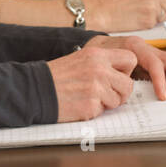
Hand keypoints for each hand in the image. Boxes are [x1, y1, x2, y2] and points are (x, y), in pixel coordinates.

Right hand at [48, 37, 165, 120]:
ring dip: (106, 103)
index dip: (126, 71)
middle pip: (128, 85)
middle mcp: (99, 69)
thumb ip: (102, 64)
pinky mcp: (91, 105)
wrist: (35, 90)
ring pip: (118, 100)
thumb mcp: (80, 60)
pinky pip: (103, 112)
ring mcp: (96, 88)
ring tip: (87, 97)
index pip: (130, 59)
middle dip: (119, 93)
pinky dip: (93, 111)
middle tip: (105, 94)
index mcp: (97, 54)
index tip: (116, 76)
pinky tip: (79, 104)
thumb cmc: (56, 77)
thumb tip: (122, 76)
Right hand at [86, 0, 165, 31]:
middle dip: (160, 8)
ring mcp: (152, 7)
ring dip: (155, 17)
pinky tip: (136, 20)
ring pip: (163, 15)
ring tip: (140, 15)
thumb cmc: (112, 2)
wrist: (101, 13)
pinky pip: (155, 24)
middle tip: (148, 10)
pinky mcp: (149, 20)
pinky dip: (148, 24)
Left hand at [87, 35, 165, 102]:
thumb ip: (115, 75)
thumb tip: (125, 94)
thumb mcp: (103, 63)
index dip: (161, 81)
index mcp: (135, 47)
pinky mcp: (154, 64)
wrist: (95, 46)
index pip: (156, 63)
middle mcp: (147, 49)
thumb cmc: (98, 54)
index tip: (162, 97)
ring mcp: (153, 55)